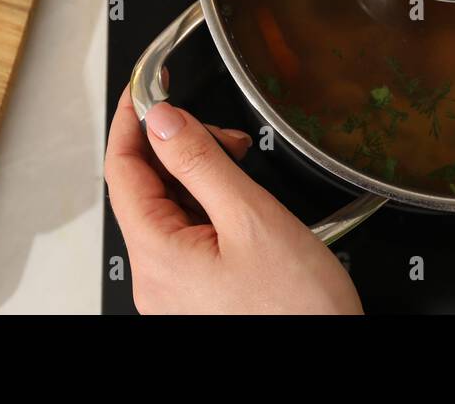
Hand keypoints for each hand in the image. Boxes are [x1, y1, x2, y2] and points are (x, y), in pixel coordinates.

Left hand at [104, 85, 362, 313]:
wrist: (332, 365)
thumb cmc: (298, 311)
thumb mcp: (251, 219)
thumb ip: (199, 163)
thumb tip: (161, 120)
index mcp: (158, 257)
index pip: (122, 170)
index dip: (132, 122)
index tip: (145, 89)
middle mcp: (156, 279)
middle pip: (145, 189)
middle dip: (178, 148)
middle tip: (222, 134)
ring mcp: (175, 292)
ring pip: (169, 212)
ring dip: (198, 177)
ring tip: (241, 166)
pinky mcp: (199, 297)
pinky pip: (189, 237)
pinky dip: (209, 207)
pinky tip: (240, 199)